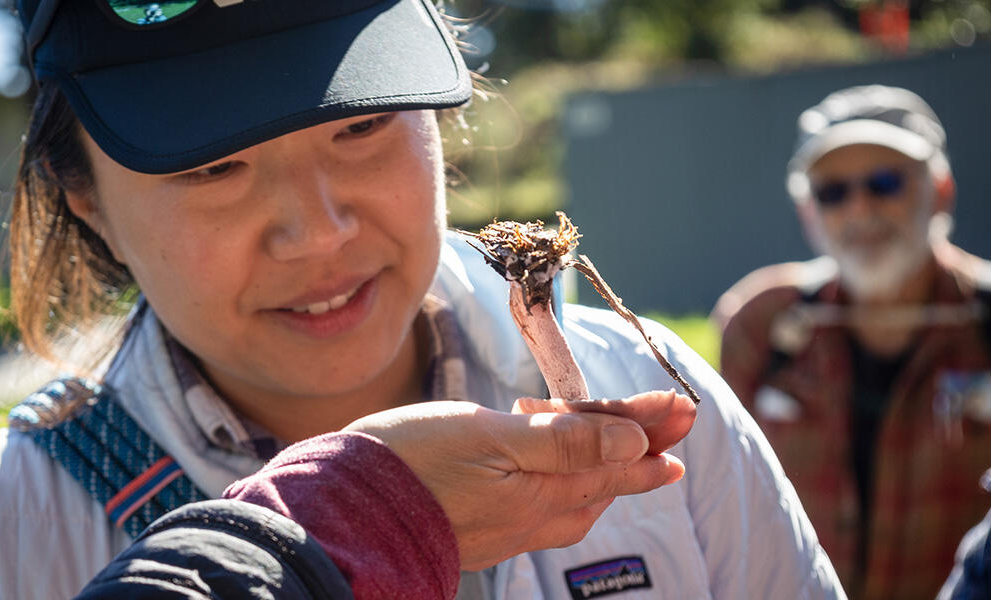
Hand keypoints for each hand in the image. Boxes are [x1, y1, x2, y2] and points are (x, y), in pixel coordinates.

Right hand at [342, 390, 694, 570]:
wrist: (348, 511)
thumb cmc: (412, 462)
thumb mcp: (492, 438)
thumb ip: (566, 441)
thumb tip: (636, 442)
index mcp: (544, 488)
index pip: (615, 452)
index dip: (649, 424)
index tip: (683, 403)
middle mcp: (536, 514)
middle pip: (604, 475)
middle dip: (642, 443)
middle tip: (676, 419)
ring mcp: (510, 526)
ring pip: (577, 493)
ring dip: (606, 463)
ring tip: (630, 443)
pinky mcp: (484, 529)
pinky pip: (543, 503)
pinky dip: (563, 477)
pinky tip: (555, 470)